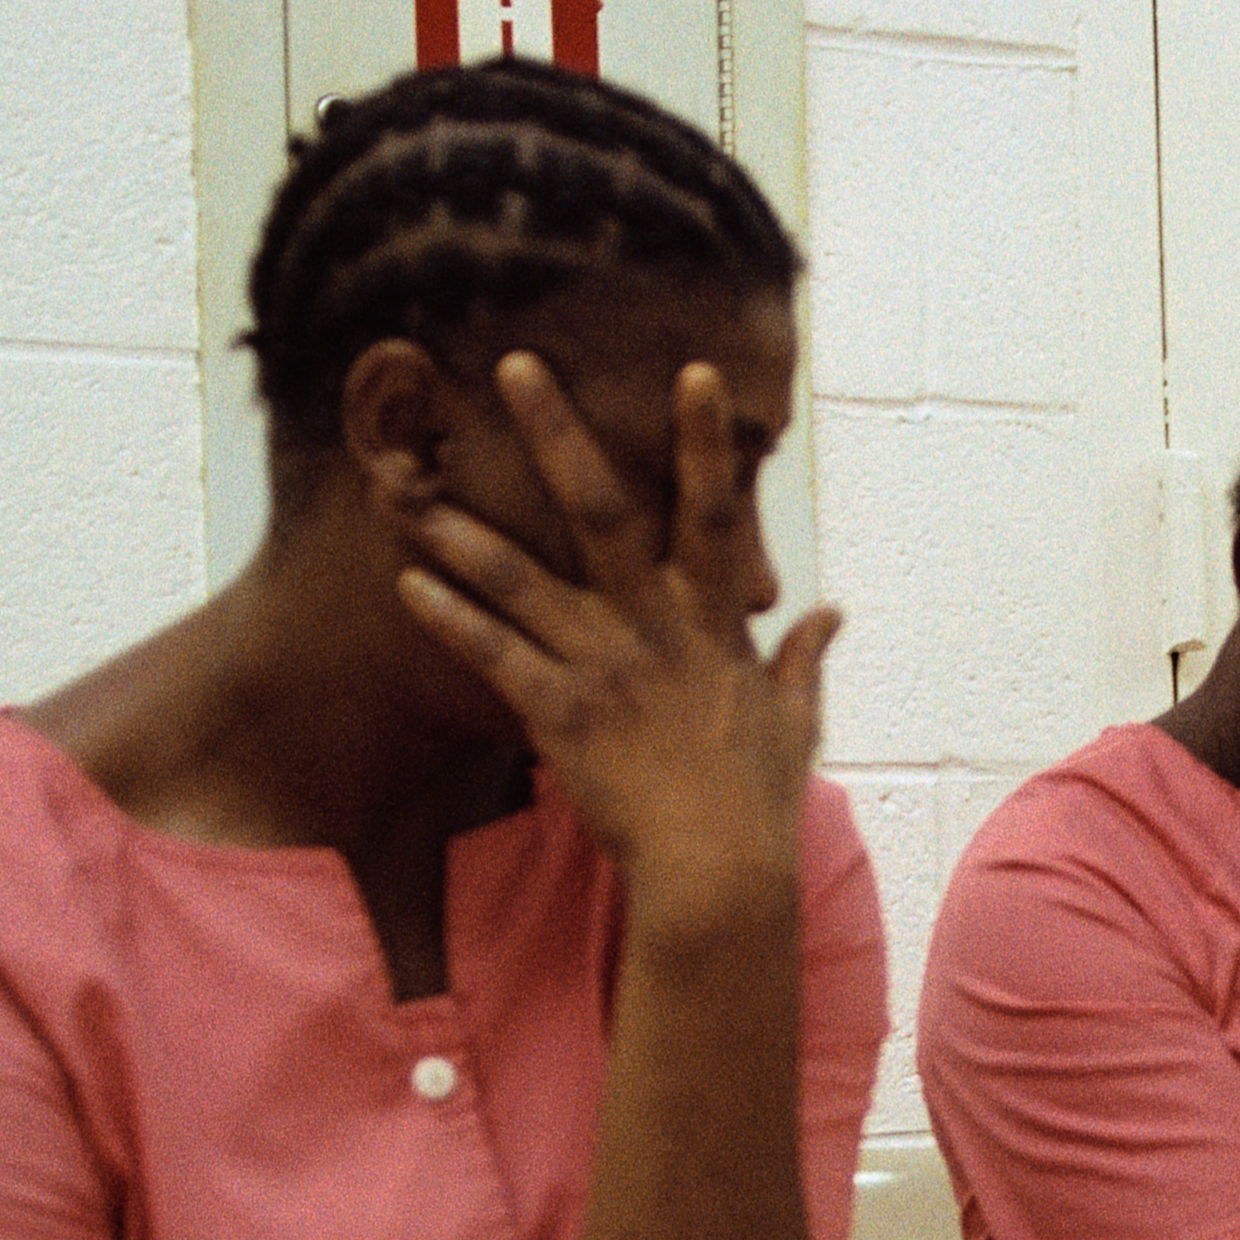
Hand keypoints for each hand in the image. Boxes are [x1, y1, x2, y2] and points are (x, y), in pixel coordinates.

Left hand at [396, 351, 838, 904]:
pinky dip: (451, 619)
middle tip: (515, 367)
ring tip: (409, 485)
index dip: (703, 442)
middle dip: (556, 434)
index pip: (713, 512)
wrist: (716, 872)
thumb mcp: (794, 720)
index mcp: (711, 620)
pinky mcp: (559, 714)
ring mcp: (601, 665)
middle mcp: (652, 625)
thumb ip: (801, 657)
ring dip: (461, 529)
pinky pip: (495, 655)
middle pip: (599, 510)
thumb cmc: (757, 799)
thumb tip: (830, 612)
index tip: (688, 372)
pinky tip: (409, 583)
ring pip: (520, 578)